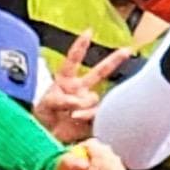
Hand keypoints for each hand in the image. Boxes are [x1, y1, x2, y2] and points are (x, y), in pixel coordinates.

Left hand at [34, 27, 134, 141]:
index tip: (88, 32)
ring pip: (95, 98)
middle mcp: (80, 90)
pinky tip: (79, 120)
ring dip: (85, 105)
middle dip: (114, 60)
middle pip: (100, 72)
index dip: (80, 46)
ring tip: (72, 115)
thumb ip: (62, 100)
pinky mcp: (93, 118)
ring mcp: (88, 103)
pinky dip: (89, 116)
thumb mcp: (47, 104)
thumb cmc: (42, 117)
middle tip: (128, 50)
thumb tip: (80, 103)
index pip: (73, 60)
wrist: (45, 137)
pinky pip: (98, 114)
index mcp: (66, 81)